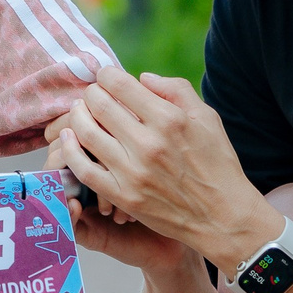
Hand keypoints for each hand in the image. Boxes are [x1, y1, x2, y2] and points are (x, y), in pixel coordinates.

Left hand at [47, 65, 278, 272]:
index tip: (106, 77)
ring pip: (86, 133)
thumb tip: (142, 78)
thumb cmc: (218, 164)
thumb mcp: (207, 118)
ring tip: (80, 112)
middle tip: (92, 94)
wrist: (223, 217)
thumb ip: (176, 91)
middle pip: (99, 105)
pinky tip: (69, 139)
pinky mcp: (123, 196)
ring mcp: (133, 172)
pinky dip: (70, 150)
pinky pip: (84, 169)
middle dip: (91, 93)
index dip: (107, 75)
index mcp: (169, 119)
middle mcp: (149, 144)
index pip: (120, 84)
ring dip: (77, 116)